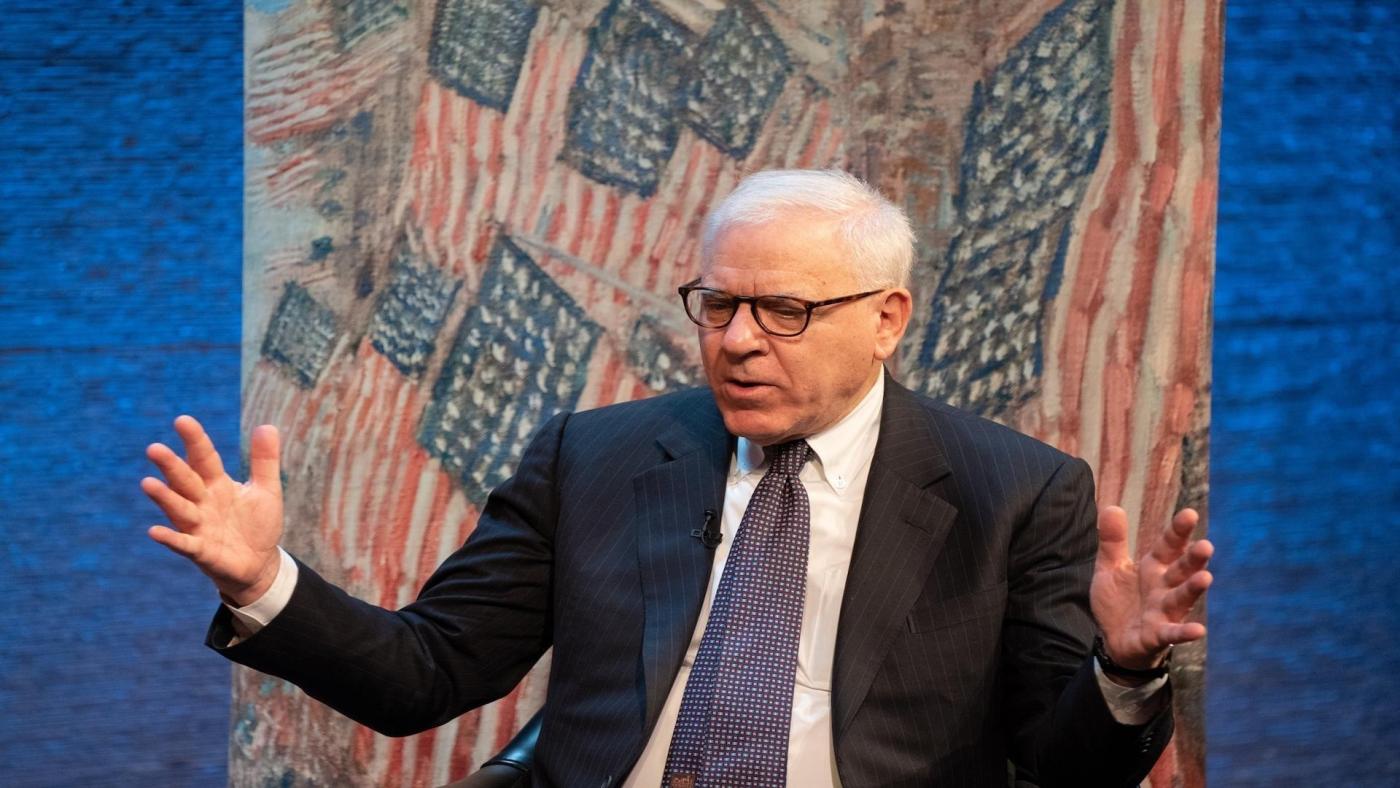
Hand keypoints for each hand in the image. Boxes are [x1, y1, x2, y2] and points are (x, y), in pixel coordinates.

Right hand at [142, 415, 284, 606]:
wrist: (260, 564)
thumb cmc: (258, 524)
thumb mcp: (266, 489)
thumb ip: (265, 460)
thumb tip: (267, 425)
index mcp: (217, 484)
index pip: (204, 458)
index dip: (195, 441)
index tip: (183, 420)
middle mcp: (202, 502)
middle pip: (185, 481)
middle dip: (171, 466)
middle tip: (154, 448)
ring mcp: (199, 527)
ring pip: (180, 509)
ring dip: (165, 498)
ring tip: (148, 484)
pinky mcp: (202, 552)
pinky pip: (185, 544)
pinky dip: (171, 539)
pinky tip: (154, 531)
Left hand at [1091, 506, 1213, 671]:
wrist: (1113, 641)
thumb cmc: (1120, 601)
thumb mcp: (1110, 568)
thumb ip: (1112, 541)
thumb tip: (1111, 506)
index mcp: (1154, 568)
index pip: (1169, 546)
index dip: (1178, 531)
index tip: (1189, 514)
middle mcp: (1164, 588)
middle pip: (1181, 570)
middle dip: (1193, 559)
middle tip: (1206, 545)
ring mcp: (1164, 612)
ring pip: (1181, 598)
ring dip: (1193, 589)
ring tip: (1206, 578)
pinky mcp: (1157, 635)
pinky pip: (1172, 633)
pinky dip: (1184, 632)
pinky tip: (1198, 630)